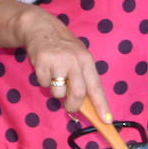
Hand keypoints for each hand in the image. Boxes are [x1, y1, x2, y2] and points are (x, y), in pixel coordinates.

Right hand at [15, 6, 112, 122]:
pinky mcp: (42, 63)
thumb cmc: (63, 47)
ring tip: (55, 78)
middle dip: (74, 105)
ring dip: (56, 91)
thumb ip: (83, 77)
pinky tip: (45, 69)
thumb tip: (86, 104)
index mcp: (87, 60)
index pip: (96, 87)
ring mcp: (58, 61)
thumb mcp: (78, 57)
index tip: (106, 120)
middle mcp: (75, 60)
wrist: (41, 28)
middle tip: (70, 107)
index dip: (102, 105)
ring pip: (58, 92)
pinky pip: (43, 84)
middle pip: (78, 93)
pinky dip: (44, 81)